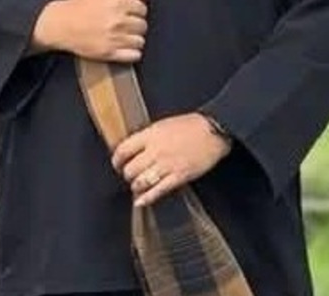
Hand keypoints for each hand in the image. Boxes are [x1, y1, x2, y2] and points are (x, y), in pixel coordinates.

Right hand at [33, 0, 148, 61]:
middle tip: (121, 22)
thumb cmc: (83, 3)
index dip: (134, 9)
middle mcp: (117, 21)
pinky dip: (132, 52)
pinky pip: (134, 55)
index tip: (124, 10)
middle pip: (143, 25)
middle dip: (134, 23)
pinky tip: (122, 46)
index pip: (142, 8)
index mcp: (117, 2)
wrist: (61, 24)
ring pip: (140, 41)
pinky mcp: (109, 53)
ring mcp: (114, 39)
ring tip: (121, 34)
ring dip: (133, 38)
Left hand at [111, 113, 231, 207]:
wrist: (212, 131)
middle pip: (130, 169)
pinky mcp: (179, 176)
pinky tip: (140, 201)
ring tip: (136, 186)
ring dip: (136, 187)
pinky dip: (146, 198)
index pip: (123, 150)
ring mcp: (167, 165)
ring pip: (141, 182)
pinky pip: (158, 191)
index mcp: (150, 135)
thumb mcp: (161, 126)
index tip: (117, 164)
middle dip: (126, 175)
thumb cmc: (189, 126)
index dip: (116, 160)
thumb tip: (132, 149)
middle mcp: (156, 151)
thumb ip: (146, 137)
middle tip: (129, 176)